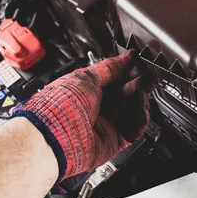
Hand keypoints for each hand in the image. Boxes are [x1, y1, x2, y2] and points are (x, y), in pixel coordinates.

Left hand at [11, 50, 149, 180]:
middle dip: (139, 87)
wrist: (52, 137)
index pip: (118, 79)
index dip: (131, 73)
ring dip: (142, 103)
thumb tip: (128, 56)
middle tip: (144, 82)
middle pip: (129, 95)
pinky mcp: (113, 141)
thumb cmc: (60, 107)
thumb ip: (111, 67)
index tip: (140, 68)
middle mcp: (99, 107)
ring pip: (135, 112)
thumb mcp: (87, 77)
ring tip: (139, 97)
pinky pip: (135, 131)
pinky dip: (141, 123)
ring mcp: (106, 124)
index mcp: (90, 89)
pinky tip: (141, 113)